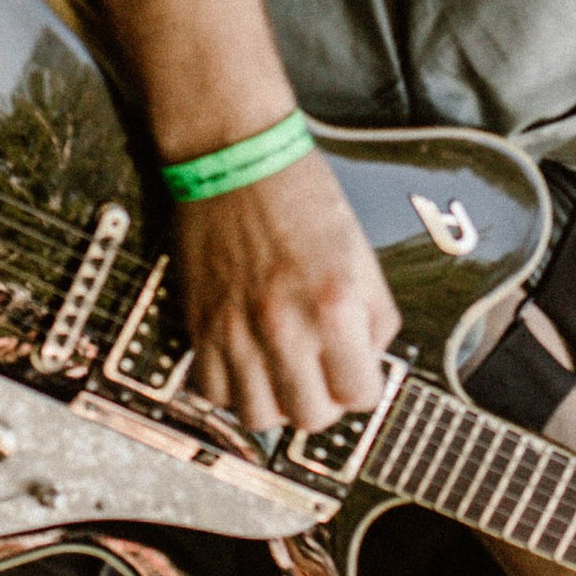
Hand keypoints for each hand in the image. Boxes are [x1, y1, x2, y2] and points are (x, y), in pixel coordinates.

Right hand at [173, 150, 400, 433]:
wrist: (236, 157)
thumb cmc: (301, 193)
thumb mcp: (361, 252)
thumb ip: (374, 315)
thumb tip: (368, 360)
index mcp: (335, 304)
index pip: (360, 396)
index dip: (363, 387)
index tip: (356, 372)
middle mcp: (285, 325)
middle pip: (310, 417)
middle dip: (323, 401)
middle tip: (322, 374)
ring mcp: (237, 330)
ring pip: (259, 417)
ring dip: (276, 401)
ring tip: (283, 372)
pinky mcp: (201, 324)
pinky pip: (213, 391)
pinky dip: (231, 387)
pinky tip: (246, 360)